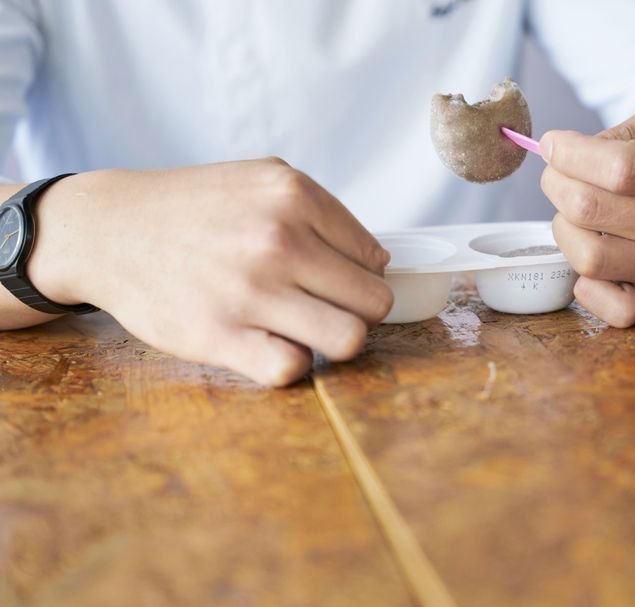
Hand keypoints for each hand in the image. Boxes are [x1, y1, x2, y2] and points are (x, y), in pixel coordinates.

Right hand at [26, 158, 392, 385]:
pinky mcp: (220, 335)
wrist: (110, 229)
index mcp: (295, 196)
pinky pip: (292, 369)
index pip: (375, 261)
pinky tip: (270, 345)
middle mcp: (278, 240)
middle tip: (326, 310)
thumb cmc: (197, 210)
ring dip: (333, 343)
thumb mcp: (263, 179)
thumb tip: (377, 264)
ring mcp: (250, 290)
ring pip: (349, 340)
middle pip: (374, 303)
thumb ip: (324, 213)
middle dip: (358, 313)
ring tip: (306, 331)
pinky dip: (290, 364)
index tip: (332, 282)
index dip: (360, 278)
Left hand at [539, 91, 634, 326]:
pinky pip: (607, 308)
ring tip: (577, 212)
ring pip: (588, 257)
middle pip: (590, 209)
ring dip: (565, 228)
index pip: (620, 168)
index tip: (554, 144)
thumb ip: (626, 126)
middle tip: (560, 174)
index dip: (571, 154)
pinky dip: (585, 283)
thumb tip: (566, 153)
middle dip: (557, 184)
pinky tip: (596, 252)